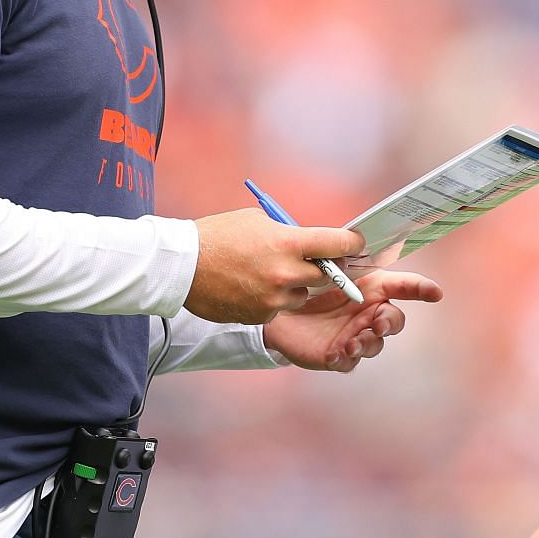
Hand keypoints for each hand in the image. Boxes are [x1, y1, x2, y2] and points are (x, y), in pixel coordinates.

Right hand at [186, 209, 365, 324]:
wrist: (182, 265)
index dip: (352, 243)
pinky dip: (273, 299)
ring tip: (270, 273)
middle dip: (326, 267)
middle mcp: (286, 273)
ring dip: (296, 286)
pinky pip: (280, 308)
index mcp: (288, 243)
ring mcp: (274, 298)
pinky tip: (252, 287)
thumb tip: (309, 243)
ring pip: (302, 295)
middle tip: (318, 261)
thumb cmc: (218, 235)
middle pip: (328, 275)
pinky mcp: (261, 316)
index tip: (357, 243)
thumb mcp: (258, 222)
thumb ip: (288, 234)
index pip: (338, 244)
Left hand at [262, 268, 441, 371]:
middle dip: (390, 323)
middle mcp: (369, 313)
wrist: (281, 312)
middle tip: (378, 323)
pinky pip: (349, 362)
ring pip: (375, 343)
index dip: (421, 289)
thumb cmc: (310, 285)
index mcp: (372, 288)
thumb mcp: (323, 266)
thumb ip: (338, 257)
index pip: (403, 287)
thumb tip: (350, 243)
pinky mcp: (339, 355)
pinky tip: (335, 354)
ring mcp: (356, 335)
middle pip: (394, 320)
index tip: (435, 292)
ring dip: (368, 343)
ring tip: (351, 343)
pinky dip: (345, 359)